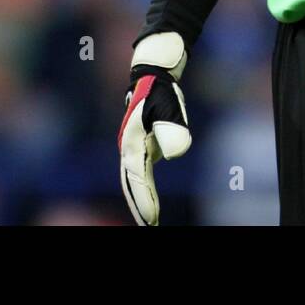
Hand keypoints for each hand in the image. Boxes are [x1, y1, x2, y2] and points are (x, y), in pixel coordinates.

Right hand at [118, 32, 190, 225]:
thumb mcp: (170, 106)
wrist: (153, 77)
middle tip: (150, 227)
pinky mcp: (141, 149)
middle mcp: (129, 148)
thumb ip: (173, 128)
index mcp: (132, 141)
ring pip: (134, 181)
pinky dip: (143, 192)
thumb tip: (175, 154)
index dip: (144, 198)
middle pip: (131, 183)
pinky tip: (151, 208)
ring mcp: (134, 149)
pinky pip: (140, 176)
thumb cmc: (161, 91)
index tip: (152, 219)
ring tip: (150, 222)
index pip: (138, 176)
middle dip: (140, 206)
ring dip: (140, 202)